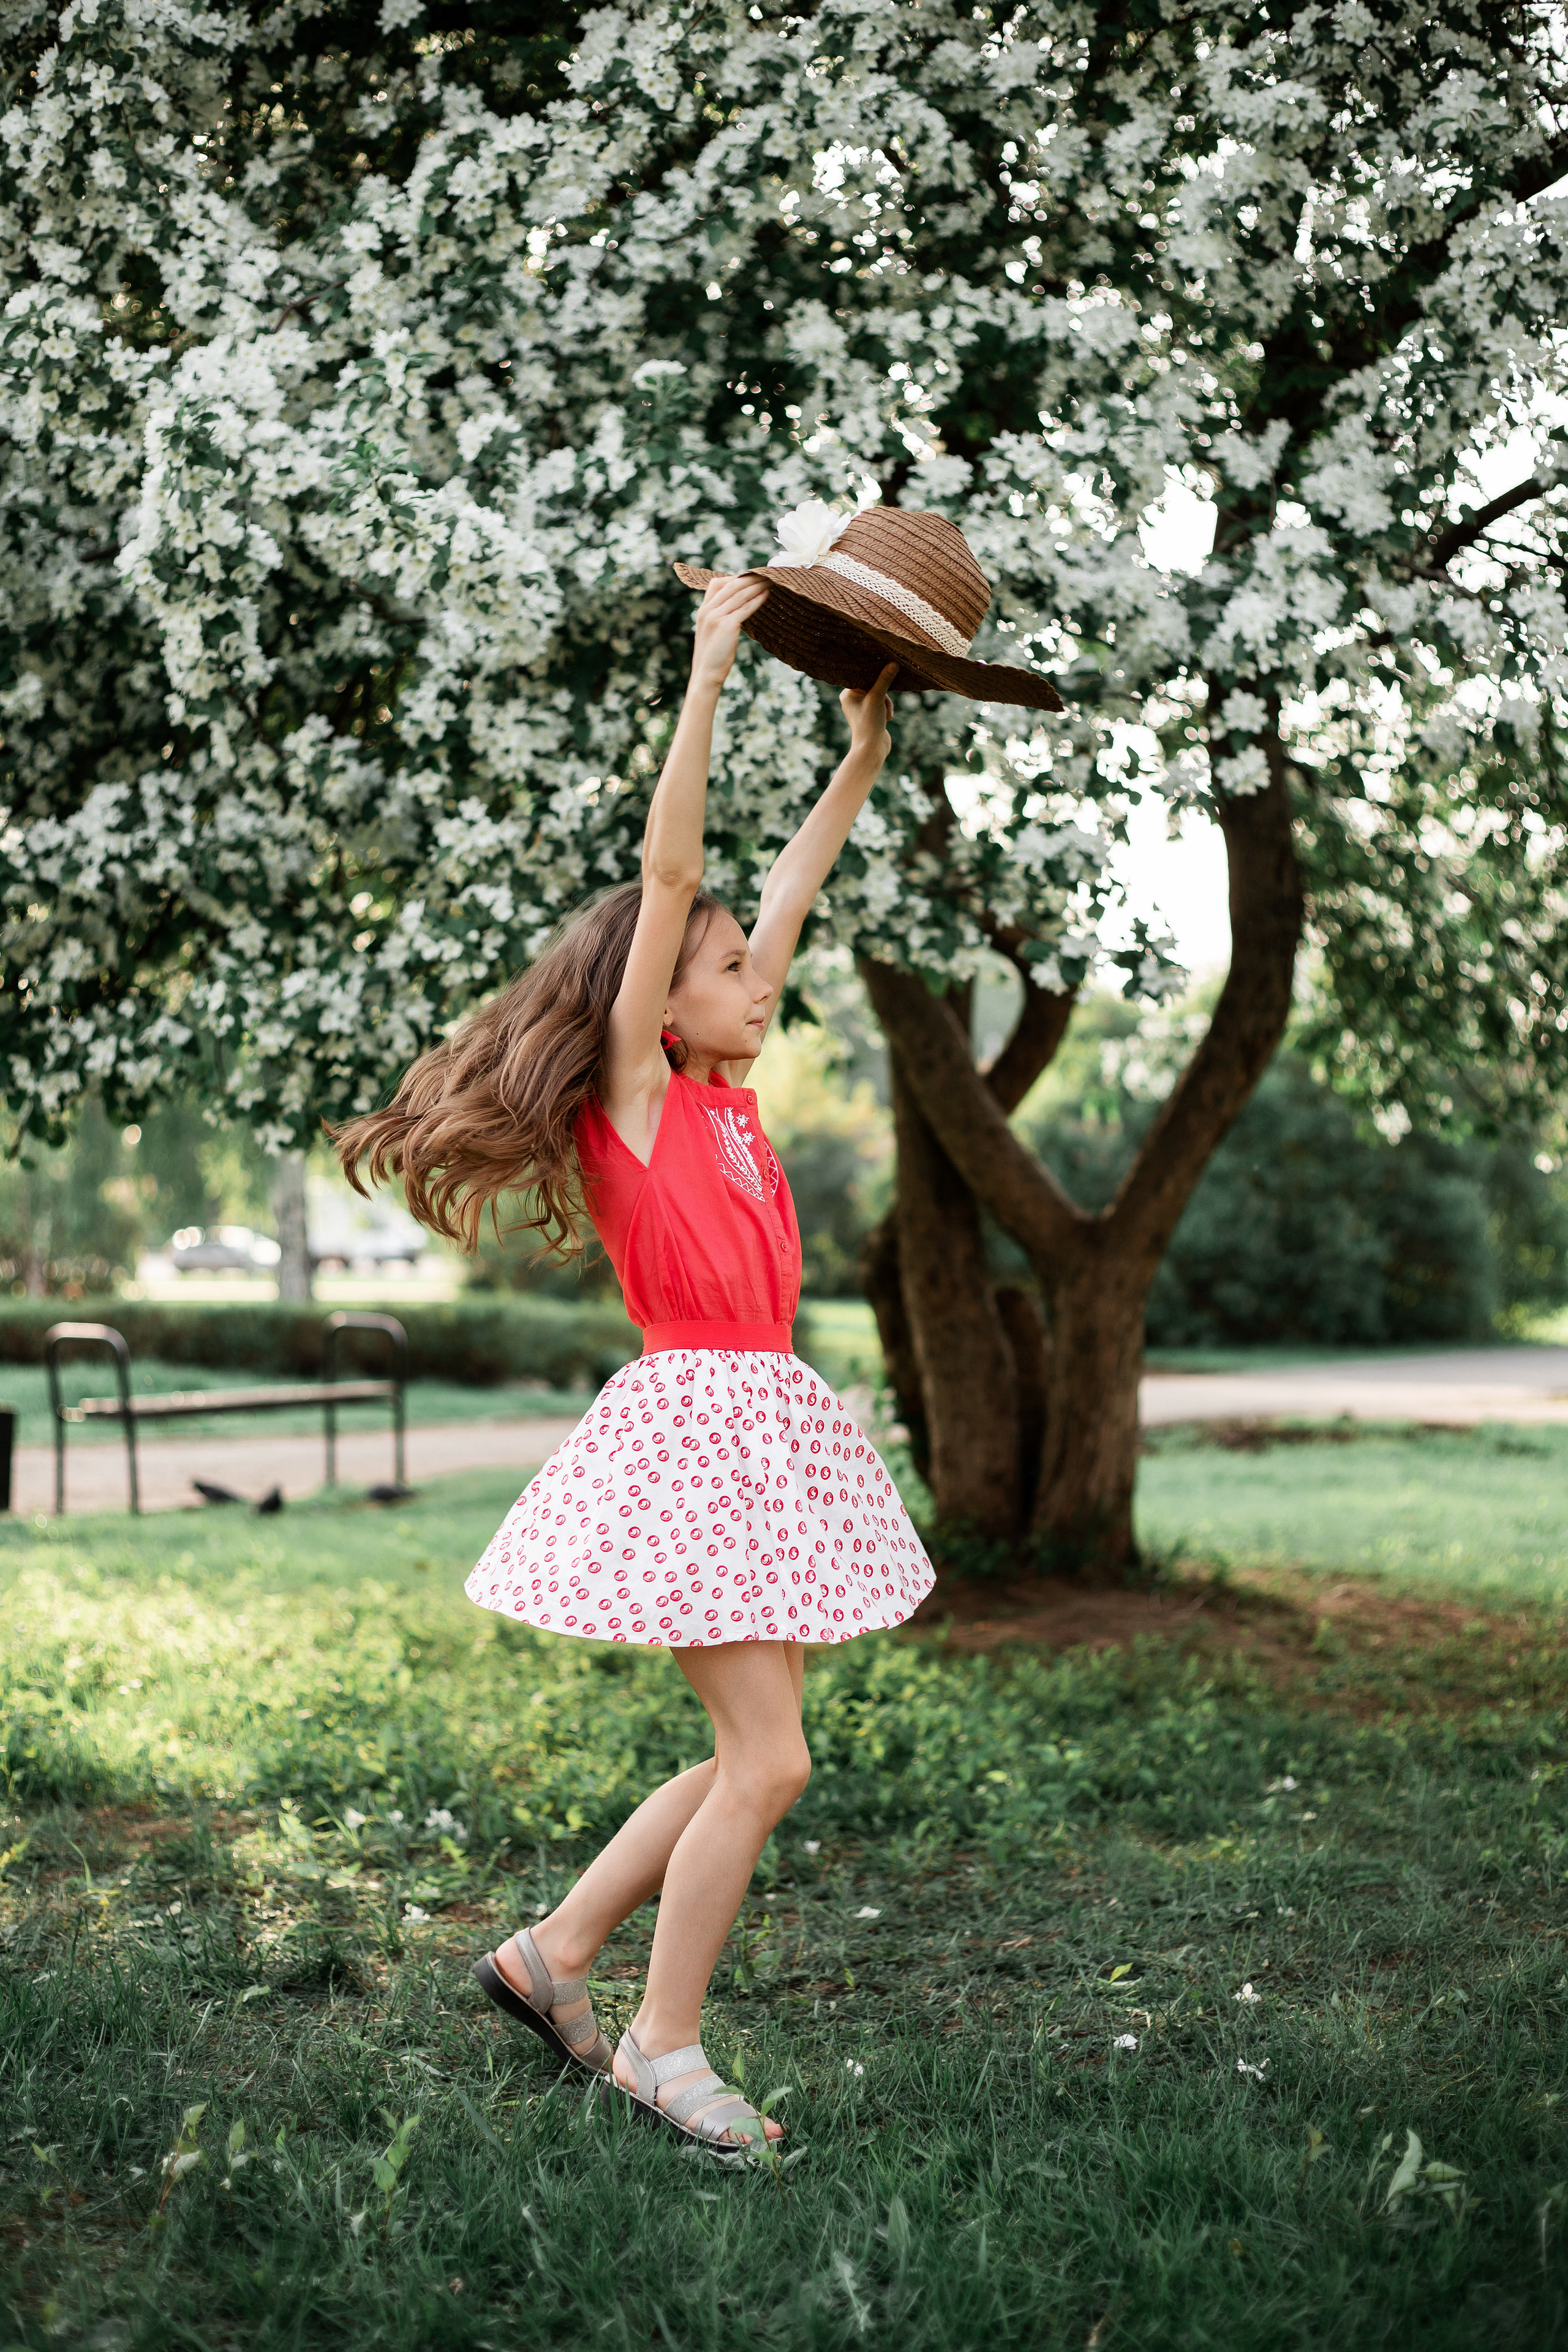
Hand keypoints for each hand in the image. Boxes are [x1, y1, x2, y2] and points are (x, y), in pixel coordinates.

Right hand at [690, 573, 769, 692]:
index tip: (750, 577)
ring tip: (769, 580)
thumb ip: (720, 618)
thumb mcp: (713, 633)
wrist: (706, 675)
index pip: (717, 584)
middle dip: (749, 578)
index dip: (734, 578)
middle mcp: (708, 611)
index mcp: (703, 611)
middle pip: (731, 586)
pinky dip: (757, 600)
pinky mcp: (726, 626)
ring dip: (756, 585)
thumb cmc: (712, 657)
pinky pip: (745, 608)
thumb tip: (738, 610)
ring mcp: (716, 617)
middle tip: (765, 573)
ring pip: (739, 594)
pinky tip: (766, 595)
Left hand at [840, 663, 896, 766]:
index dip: (873, 673)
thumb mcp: (877, 698)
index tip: (885, 667)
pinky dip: (886, 709)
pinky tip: (887, 719)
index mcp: (847, 694)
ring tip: (886, 714)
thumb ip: (884, 680)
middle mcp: (852, 699)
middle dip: (883, 693)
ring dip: (886, 702)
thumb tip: (893, 663)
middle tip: (885, 702)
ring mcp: (862, 707)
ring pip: (879, 694)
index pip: (861, 676)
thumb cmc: (869, 724)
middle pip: (872, 684)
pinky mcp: (871, 713)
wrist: (871, 750)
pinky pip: (881, 703)